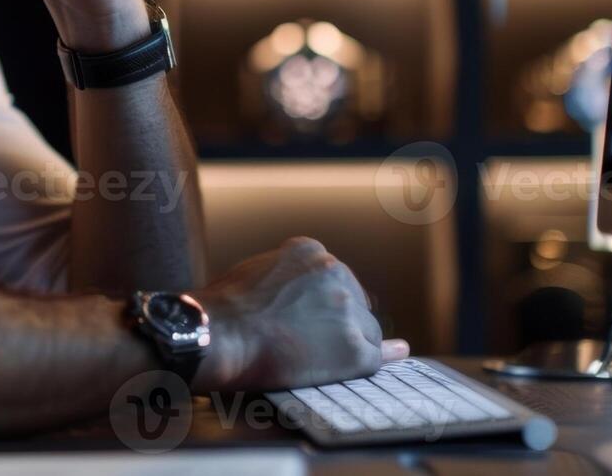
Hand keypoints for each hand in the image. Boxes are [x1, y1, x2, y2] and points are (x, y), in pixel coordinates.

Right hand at [190, 237, 410, 391]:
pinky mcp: (354, 349)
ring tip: (314, 357)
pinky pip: (375, 356)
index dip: (327, 303)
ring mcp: (347, 311)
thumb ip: (290, 275)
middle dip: (340, 320)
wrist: (219, 335)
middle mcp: (335, 272)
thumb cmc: (225, 309)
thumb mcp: (258, 269)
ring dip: (349, 343)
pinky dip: (378, 360)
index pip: (336, 278)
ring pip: (366, 330)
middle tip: (311, 341)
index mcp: (311, 251)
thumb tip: (303, 293)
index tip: (315, 318)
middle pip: (355, 302)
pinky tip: (392, 357)